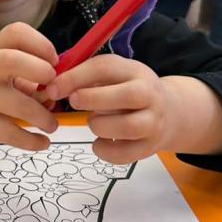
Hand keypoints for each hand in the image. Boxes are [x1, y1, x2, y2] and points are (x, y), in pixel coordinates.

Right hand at [0, 22, 58, 149]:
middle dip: (39, 70)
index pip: (16, 33)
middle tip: (53, 85)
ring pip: (17, 105)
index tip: (54, 60)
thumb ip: (25, 74)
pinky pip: (10, 133)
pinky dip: (31, 141)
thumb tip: (57, 91)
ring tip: (52, 124)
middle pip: (12, 60)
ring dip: (43, 116)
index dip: (40, 43)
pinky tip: (43, 142)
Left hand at [42, 54, 174, 163]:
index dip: (75, 77)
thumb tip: (51, 87)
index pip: (106, 68)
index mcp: (134, 71)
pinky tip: (99, 143)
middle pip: (127, 96)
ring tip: (93, 123)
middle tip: (73, 102)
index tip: (53, 88)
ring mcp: (153, 122)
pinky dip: (106, 151)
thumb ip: (84, 78)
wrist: (170, 111)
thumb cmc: (127, 90)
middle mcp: (149, 94)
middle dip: (93, 99)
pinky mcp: (150, 146)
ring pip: (129, 126)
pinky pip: (126, 154)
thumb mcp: (112, 75)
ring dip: (100, 126)